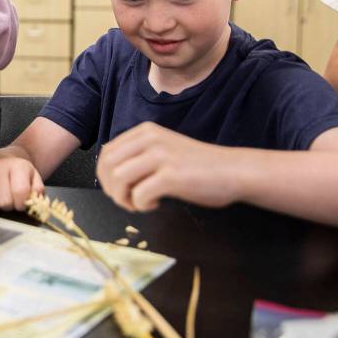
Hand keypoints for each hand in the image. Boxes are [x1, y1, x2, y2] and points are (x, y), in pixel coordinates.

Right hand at [0, 148, 44, 211]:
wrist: (6, 158)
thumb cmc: (20, 172)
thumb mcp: (35, 179)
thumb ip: (37, 192)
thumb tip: (31, 203)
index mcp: (16, 165)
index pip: (20, 194)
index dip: (22, 203)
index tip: (21, 200)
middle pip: (3, 202)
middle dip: (9, 205)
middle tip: (10, 197)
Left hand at [96, 122, 237, 211]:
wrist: (234, 171)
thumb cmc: (198, 166)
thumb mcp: (163, 150)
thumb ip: (139, 155)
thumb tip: (110, 174)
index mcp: (145, 132)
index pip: (107, 152)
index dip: (104, 175)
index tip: (116, 190)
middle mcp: (150, 139)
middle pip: (108, 166)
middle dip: (110, 189)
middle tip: (125, 200)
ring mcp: (161, 156)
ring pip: (118, 179)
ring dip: (123, 198)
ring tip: (138, 204)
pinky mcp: (171, 175)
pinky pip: (139, 194)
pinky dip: (140, 205)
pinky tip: (154, 205)